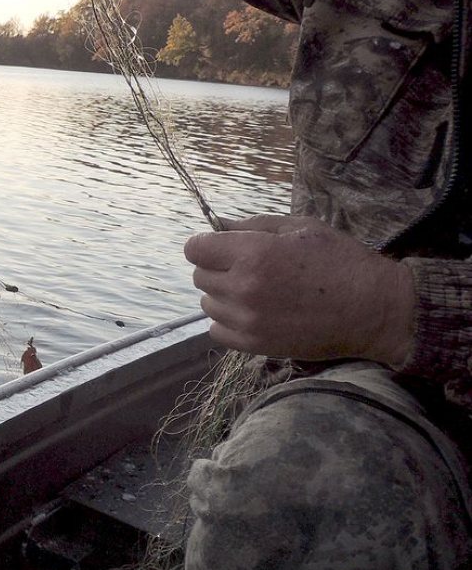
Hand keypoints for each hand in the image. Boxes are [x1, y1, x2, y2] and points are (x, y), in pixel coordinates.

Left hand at [183, 215, 414, 365]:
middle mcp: (244, 287)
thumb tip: (217, 224)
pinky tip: (253, 313)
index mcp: (253, 253)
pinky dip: (228, 321)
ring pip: (207, 303)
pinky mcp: (255, 345)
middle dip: (217, 268)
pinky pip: (217, 330)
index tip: (221, 247)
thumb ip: (252, 225)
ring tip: (257, 292)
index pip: (195, 249)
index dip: (206, 244)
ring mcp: (248, 320)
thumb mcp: (300, 228)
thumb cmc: (341, 261)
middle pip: (200, 276)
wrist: (374, 309)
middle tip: (249, 268)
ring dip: (223, 296)